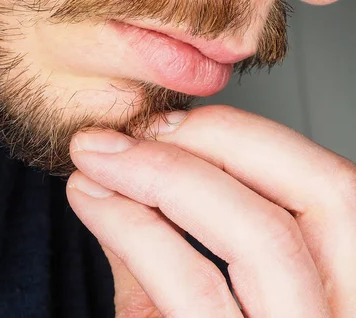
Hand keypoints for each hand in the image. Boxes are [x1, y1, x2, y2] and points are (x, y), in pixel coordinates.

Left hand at [67, 105, 355, 316]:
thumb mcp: (196, 312)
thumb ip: (168, 249)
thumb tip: (124, 173)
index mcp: (347, 294)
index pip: (335, 190)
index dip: (251, 140)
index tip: (168, 123)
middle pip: (325, 195)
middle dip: (219, 143)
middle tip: (134, 129)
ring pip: (262, 238)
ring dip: (163, 175)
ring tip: (96, 155)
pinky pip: (192, 289)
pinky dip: (135, 228)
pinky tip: (92, 201)